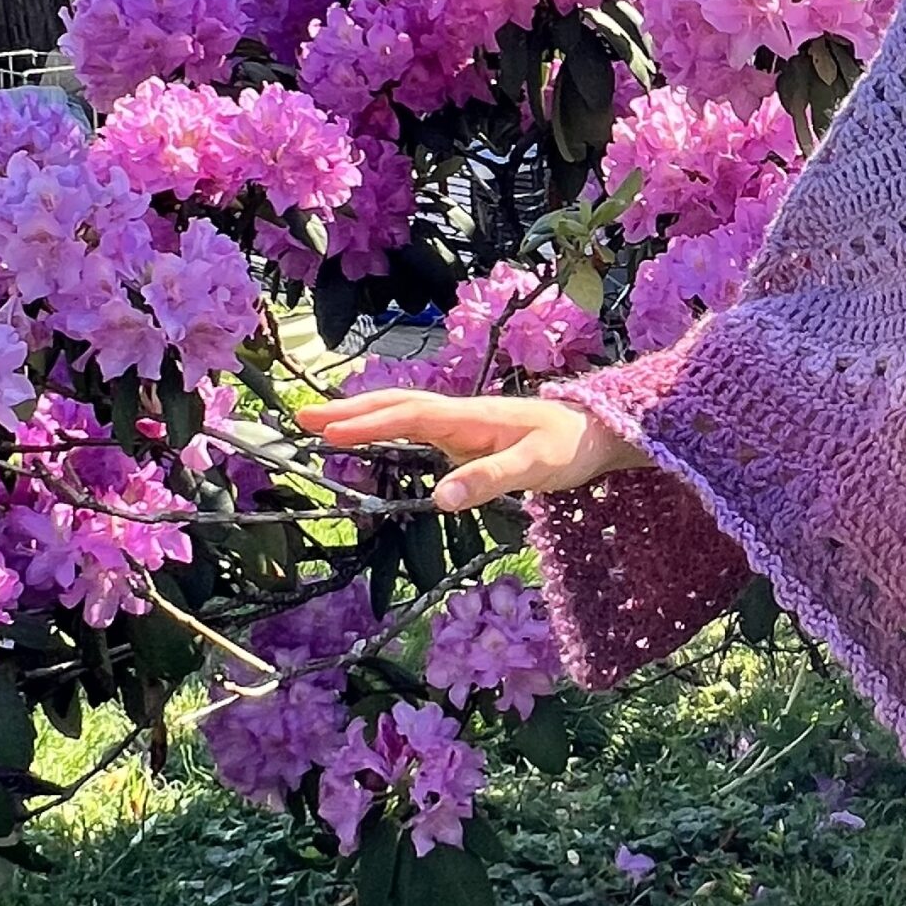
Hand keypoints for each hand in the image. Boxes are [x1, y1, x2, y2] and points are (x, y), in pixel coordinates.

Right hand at [295, 389, 647, 510]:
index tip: (324, 429)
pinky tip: (378, 436)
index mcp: (471, 416)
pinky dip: (390, 426)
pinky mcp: (472, 437)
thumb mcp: (536, 468)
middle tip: (302, 418)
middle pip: (398, 406)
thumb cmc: (572, 448)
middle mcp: (462, 415)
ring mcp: (466, 424)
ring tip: (324, 424)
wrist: (603, 433)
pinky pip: (420, 426)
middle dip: (351, 411)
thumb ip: (489, 481)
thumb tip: (440, 499)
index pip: (409, 415)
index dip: (367, 422)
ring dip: (366, 415)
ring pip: (406, 412)